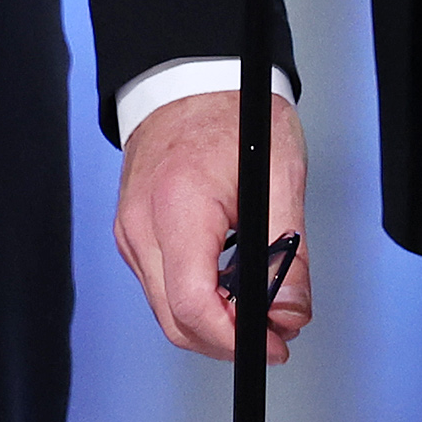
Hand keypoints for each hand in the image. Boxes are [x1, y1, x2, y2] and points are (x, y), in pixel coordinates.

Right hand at [117, 88, 312, 364]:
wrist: (190, 78)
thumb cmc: (232, 113)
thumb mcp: (279, 175)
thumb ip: (288, 251)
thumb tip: (291, 312)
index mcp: (177, 206)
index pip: (194, 304)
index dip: (238, 338)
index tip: (274, 343)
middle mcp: (141, 224)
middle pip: (176, 320)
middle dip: (229, 338)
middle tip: (277, 330)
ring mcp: (130, 231)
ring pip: (166, 310)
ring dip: (214, 321)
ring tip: (259, 305)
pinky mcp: (131, 233)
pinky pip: (160, 285)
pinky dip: (196, 296)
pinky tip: (229, 283)